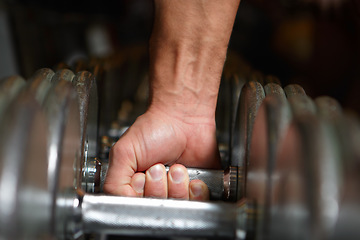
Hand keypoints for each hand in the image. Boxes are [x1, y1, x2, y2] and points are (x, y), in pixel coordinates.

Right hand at [103, 106, 219, 199]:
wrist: (185, 116)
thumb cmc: (156, 128)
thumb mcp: (124, 152)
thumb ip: (115, 182)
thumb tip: (121, 204)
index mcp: (136, 185)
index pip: (137, 207)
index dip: (141, 193)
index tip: (142, 176)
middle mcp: (156, 190)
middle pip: (158, 208)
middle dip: (159, 187)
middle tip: (159, 167)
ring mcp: (177, 190)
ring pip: (178, 206)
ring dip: (177, 185)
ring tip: (176, 167)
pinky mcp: (197, 189)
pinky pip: (199, 203)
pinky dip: (196, 190)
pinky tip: (191, 177)